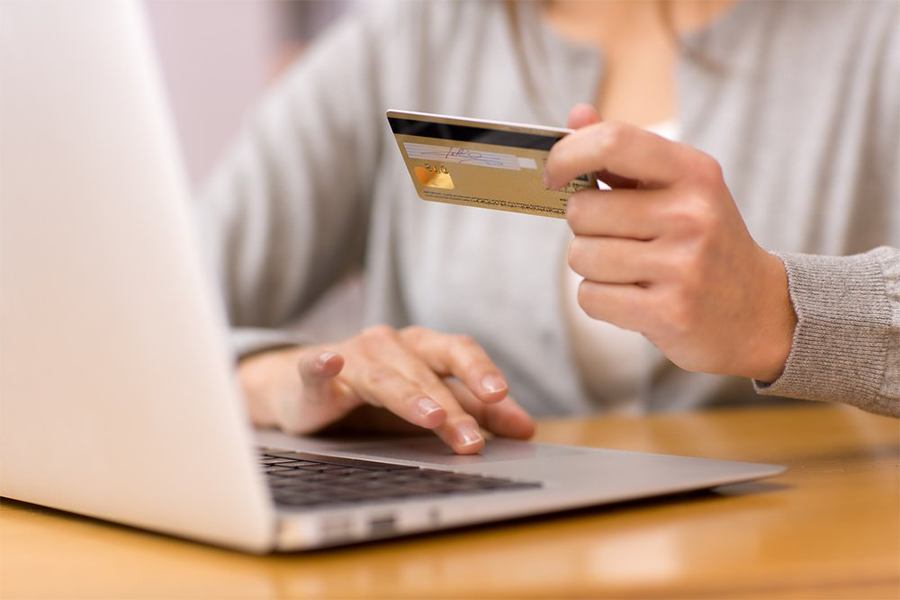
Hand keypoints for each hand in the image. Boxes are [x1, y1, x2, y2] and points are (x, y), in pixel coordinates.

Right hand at [238, 326, 534, 453]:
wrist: (304, 389)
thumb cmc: (374, 396)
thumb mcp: (430, 404)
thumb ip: (476, 412)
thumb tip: (526, 428)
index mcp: (423, 349)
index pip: (458, 352)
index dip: (480, 371)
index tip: (502, 395)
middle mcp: (391, 346)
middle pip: (427, 369)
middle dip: (454, 405)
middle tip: (473, 440)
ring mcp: (353, 358)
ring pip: (385, 377)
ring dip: (411, 397)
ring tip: (434, 418)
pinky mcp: (313, 376)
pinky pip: (316, 367)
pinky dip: (323, 364)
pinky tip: (331, 362)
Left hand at [545, 104, 795, 381]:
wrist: (756, 309)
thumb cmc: (702, 241)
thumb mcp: (678, 188)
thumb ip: (623, 153)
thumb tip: (577, 114)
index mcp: (693, 172)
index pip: (612, 142)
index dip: (567, 155)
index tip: (553, 175)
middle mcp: (691, 214)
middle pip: (582, 211)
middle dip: (585, 227)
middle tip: (619, 237)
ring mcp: (683, 266)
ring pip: (580, 257)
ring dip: (592, 266)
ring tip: (630, 269)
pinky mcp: (669, 313)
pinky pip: (590, 297)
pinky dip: (600, 300)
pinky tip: (633, 297)